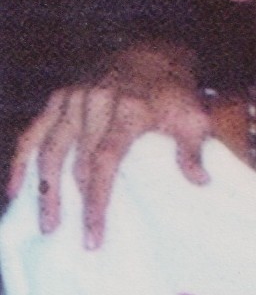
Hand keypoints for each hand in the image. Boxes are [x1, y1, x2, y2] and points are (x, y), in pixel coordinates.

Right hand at [11, 47, 208, 245]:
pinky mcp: (59, 98)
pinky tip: (16, 189)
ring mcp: (73, 99)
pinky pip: (34, 130)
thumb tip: (199, 181)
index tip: (95, 232)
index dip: (97, 198)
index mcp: (127, 109)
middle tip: (77, 241)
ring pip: (49, 149)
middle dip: (75, 204)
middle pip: (77, 161)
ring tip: (48, 224)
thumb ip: (193, 150)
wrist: (151, 54)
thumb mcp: (193, 118)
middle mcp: (94, 102)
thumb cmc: (175, 94)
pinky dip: (21, 160)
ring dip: (45, 189)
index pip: (105, 160)